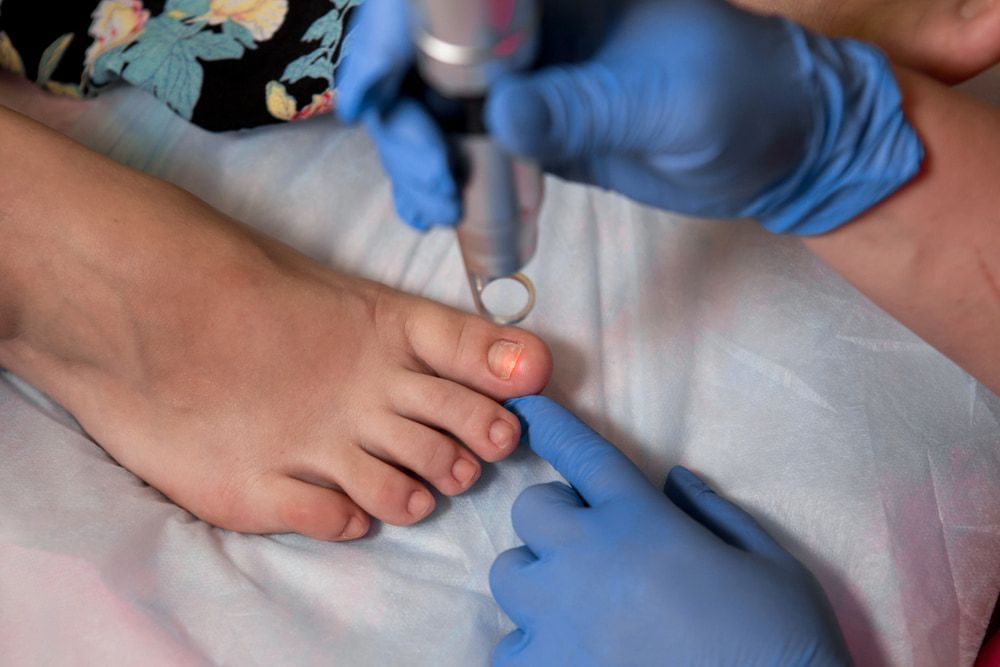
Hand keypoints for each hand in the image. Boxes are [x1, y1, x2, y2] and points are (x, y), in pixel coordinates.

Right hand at [338, 0, 921, 234]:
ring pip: (430, 104)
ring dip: (416, 157)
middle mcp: (525, 27)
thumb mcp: (670, 103)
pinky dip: (442, 180)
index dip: (391, 33)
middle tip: (431, 180)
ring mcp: (522, 80)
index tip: (377, 93)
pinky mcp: (527, 132)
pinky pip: (463, 149)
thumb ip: (584, 108)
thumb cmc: (743, 99)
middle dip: (402, 115)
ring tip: (438, 208)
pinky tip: (446, 211)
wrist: (777, 149)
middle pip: (420, 53)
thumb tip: (499, 118)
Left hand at [491, 396, 849, 665]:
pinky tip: (572, 653)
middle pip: (531, 511)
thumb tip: (673, 480)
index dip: (551, 424)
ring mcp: (562, 623)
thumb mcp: (768, 563)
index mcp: (642, 523)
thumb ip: (714, 512)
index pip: (583, 454)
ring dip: (539, 580)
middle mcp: (589, 562)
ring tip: (578, 605)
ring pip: (510, 575)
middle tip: (593, 545)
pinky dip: (533, 646)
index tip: (524, 410)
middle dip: (558, 518)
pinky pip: (509, 647)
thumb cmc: (783, 641)